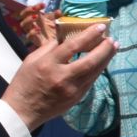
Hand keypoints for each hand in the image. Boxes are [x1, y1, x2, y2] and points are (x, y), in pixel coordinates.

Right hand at [2, 22, 118, 129]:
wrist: (22, 110)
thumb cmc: (24, 82)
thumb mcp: (31, 60)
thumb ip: (49, 48)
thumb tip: (66, 36)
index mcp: (48, 64)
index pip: (73, 46)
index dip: (89, 35)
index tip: (100, 27)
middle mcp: (62, 76)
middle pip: (90, 61)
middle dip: (104, 49)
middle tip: (112, 39)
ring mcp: (71, 89)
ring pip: (95, 71)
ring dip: (106, 59)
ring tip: (113, 48)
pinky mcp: (76, 97)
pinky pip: (91, 80)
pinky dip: (98, 69)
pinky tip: (103, 62)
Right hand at [17, 7, 56, 52]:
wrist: (56, 43)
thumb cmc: (53, 30)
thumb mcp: (55, 21)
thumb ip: (56, 16)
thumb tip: (59, 11)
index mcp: (37, 17)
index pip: (31, 9)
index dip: (36, 6)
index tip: (43, 5)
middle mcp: (32, 23)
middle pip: (23, 15)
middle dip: (28, 10)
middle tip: (35, 9)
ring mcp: (32, 31)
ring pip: (23, 24)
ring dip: (28, 19)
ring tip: (36, 16)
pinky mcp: (34, 39)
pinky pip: (28, 35)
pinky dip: (32, 32)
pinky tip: (38, 29)